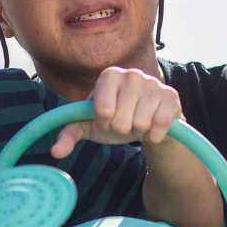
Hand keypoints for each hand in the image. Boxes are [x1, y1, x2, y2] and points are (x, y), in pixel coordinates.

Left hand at [51, 67, 179, 157]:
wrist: (151, 122)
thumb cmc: (117, 120)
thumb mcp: (91, 126)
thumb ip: (70, 134)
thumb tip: (55, 152)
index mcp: (109, 75)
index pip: (101, 111)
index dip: (104, 123)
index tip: (108, 118)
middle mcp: (132, 74)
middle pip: (120, 121)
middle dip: (122, 129)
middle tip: (127, 122)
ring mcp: (154, 84)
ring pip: (140, 125)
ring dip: (139, 131)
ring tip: (140, 122)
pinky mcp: (172, 98)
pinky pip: (159, 127)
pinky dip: (155, 135)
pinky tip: (154, 126)